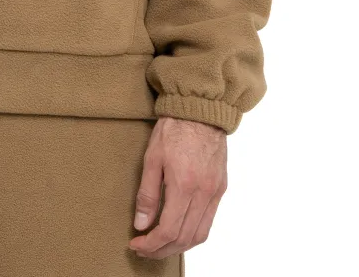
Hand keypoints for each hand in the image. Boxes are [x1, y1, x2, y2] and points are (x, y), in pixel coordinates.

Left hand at [127, 115, 227, 258]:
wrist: (201, 110)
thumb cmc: (174, 129)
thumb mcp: (152, 158)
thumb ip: (147, 194)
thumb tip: (141, 224)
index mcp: (184, 185)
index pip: (169, 230)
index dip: (151, 243)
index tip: (137, 243)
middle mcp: (203, 193)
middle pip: (184, 238)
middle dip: (162, 249)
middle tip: (144, 248)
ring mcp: (215, 192)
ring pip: (200, 234)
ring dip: (179, 246)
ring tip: (160, 244)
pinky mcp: (221, 188)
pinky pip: (209, 221)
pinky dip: (193, 233)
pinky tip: (179, 230)